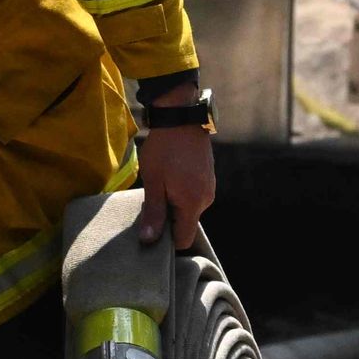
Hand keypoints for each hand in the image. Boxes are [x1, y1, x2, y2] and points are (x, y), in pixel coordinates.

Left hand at [133, 123, 216, 248]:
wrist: (180, 117)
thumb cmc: (163, 149)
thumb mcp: (153, 182)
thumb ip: (154, 213)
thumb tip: (149, 241)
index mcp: (193, 203)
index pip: (184, 239)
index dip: (166, 239)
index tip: (151, 224)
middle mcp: (206, 199)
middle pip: (186, 224)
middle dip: (168, 219)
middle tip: (151, 199)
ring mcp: (209, 187)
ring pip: (189, 210)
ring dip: (174, 205)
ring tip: (160, 185)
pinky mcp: (208, 178)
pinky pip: (194, 196)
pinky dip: (181, 194)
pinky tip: (169, 178)